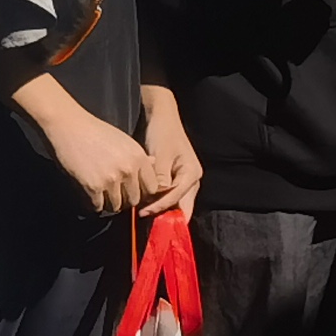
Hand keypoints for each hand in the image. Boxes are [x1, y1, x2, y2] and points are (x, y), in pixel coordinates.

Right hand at [21, 84, 154, 216]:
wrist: (68, 125)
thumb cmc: (95, 131)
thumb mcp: (124, 140)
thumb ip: (139, 156)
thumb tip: (153, 164)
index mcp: (139, 157)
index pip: (152, 188)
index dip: (142, 192)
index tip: (131, 191)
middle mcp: (129, 169)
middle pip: (134, 200)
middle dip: (124, 200)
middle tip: (112, 194)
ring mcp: (111, 179)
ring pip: (116, 206)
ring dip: (107, 203)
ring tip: (99, 193)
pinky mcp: (93, 186)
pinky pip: (98, 206)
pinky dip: (93, 204)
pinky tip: (89, 194)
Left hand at [139, 90, 202, 219]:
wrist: (163, 118)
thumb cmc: (164, 133)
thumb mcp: (162, 153)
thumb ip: (161, 175)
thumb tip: (159, 194)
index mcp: (192, 173)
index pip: (177, 197)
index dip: (160, 206)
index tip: (144, 212)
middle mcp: (192, 179)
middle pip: (180, 204)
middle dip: (165, 214)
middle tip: (145, 218)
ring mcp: (185, 179)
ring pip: (175, 201)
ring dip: (160, 207)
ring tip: (143, 211)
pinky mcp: (176, 178)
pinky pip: (169, 193)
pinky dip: (158, 198)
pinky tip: (145, 201)